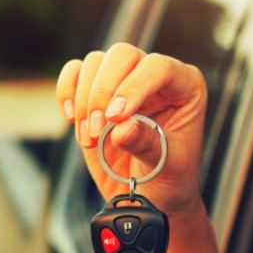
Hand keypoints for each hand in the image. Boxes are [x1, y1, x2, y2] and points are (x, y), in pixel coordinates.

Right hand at [56, 43, 207, 215]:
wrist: (149, 197)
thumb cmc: (170, 179)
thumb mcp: (168, 167)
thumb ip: (147, 144)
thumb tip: (122, 128)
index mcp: (185, 87)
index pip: (158, 67)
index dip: (134, 86)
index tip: (116, 118)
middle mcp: (154, 76)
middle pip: (122, 55)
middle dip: (103, 92)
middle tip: (98, 130)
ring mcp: (124, 81)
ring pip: (95, 62)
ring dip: (85, 100)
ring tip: (90, 138)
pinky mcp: (97, 92)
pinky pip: (74, 72)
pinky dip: (67, 91)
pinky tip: (71, 119)